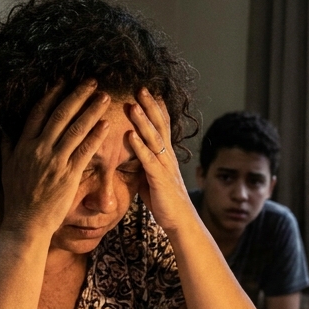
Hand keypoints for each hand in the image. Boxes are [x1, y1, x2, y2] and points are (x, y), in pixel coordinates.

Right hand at [0, 81, 112, 236]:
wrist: (26, 222)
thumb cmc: (17, 198)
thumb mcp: (6, 169)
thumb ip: (7, 147)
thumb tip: (3, 130)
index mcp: (23, 145)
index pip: (39, 112)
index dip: (52, 94)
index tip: (63, 81)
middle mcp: (39, 149)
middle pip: (61, 115)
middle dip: (77, 95)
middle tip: (91, 81)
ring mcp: (54, 161)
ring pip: (76, 129)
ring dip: (91, 110)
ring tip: (103, 97)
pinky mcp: (69, 174)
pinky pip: (85, 150)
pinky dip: (96, 136)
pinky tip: (106, 124)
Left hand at [125, 88, 194, 232]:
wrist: (180, 222)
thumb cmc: (164, 201)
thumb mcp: (149, 177)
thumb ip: (141, 163)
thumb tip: (128, 154)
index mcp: (164, 155)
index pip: (160, 125)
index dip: (154, 108)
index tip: (145, 90)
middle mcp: (166, 156)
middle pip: (159, 125)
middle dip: (149, 106)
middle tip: (140, 87)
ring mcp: (164, 166)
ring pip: (154, 139)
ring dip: (142, 121)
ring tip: (132, 104)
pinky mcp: (159, 179)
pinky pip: (148, 160)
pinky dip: (139, 147)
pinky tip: (130, 135)